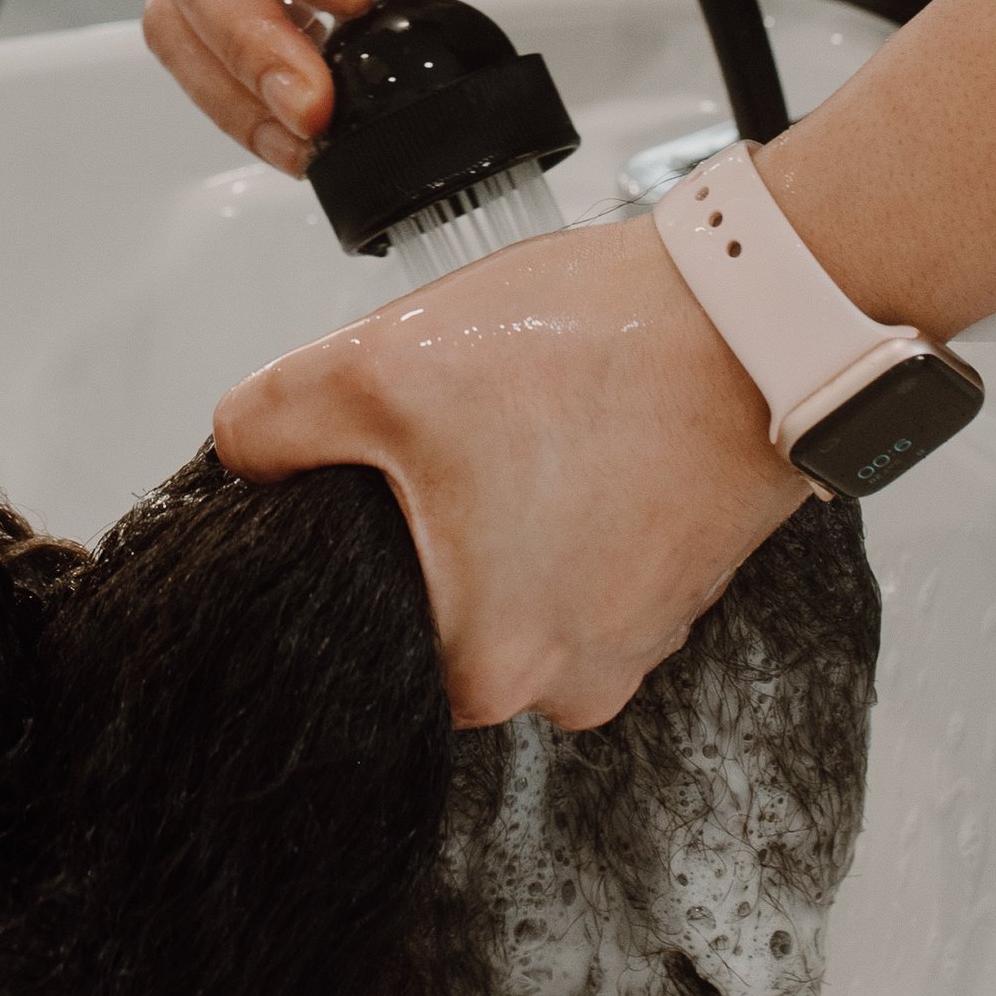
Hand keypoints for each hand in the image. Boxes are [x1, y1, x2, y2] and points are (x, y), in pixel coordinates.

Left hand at [213, 214, 811, 724]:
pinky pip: (586, 564)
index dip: (355, 549)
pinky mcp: (680, 592)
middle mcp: (571, 683)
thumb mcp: (376, 365)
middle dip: (432, 530)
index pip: (365, 645)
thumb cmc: (598, 350)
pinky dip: (569, 507)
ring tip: (522, 425)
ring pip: (519, 588)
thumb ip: (268, 424)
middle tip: (449, 439)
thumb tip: (239, 455)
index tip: (376, 487)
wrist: (756, 311)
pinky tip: (575, 435)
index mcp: (490, 668)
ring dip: (503, 517)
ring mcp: (636, 642)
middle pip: (445, 615)